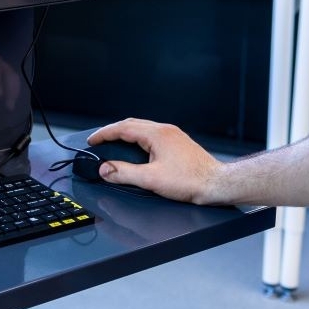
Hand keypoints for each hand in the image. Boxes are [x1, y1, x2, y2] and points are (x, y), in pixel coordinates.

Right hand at [85, 118, 225, 204]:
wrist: (216, 184)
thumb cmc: (190, 181)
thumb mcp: (151, 179)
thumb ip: (124, 173)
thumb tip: (105, 169)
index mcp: (157, 134)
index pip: (123, 128)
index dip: (105, 134)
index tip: (93, 140)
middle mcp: (165, 130)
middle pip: (132, 124)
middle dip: (113, 131)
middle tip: (100, 141)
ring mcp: (173, 136)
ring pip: (143, 129)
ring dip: (126, 134)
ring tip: (114, 144)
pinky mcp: (178, 143)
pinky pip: (152, 135)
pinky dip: (138, 139)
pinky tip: (137, 150)